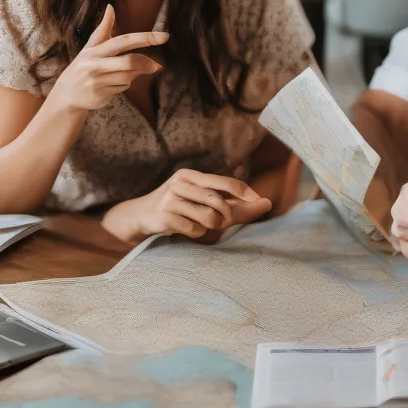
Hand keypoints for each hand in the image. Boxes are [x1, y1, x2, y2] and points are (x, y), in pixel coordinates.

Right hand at [49, 4, 167, 113]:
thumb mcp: (90, 47)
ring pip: (128, 77)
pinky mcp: (101, 96)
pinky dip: (124, 84)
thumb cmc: (83, 66)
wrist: (67, 94)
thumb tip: (110, 7)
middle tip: (157, 66)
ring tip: (123, 74)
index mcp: (94, 51)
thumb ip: (103, 29)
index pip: (123, 41)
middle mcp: (95, 65)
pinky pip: (123, 87)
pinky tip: (112, 85)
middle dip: (145, 64)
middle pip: (129, 62)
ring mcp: (97, 82)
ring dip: (133, 75)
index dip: (145, 38)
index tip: (164, 36)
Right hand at [102, 169, 272, 244]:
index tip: (260, 201)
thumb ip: (233, 203)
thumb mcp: (202, 199)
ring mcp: (171, 199)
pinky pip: (194, 229)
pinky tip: (186, 228)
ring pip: (208, 216)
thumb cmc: (180, 207)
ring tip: (201, 223)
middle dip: (226, 214)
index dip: (244, 192)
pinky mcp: (165, 217)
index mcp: (191, 175)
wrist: (140, 215)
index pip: (224, 182)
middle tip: (225, 220)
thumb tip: (267, 204)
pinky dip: (196, 232)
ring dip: (211, 225)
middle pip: (217, 200)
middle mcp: (180, 183)